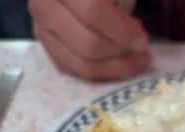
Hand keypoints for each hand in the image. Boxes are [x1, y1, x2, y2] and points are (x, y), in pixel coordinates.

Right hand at [29, 0, 150, 80]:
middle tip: (143, 53)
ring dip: (115, 68)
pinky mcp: (45, 44)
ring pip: (81, 64)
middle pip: (88, 45)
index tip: (143, 38)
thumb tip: (139, 34)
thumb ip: (124, 1)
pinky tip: (118, 63)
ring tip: (135, 61)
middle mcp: (44, 5)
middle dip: (121, 54)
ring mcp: (41, 27)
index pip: (93, 12)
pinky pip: (74, 70)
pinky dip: (101, 71)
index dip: (122, 30)